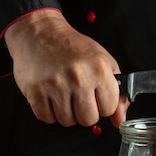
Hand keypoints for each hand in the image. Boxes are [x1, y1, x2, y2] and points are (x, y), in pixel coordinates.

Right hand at [4, 9, 127, 126]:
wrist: (40, 33)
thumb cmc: (73, 48)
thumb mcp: (103, 63)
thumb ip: (117, 94)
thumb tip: (119, 120)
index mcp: (99, 70)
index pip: (109, 109)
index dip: (103, 105)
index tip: (97, 97)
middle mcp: (78, 78)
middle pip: (88, 119)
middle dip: (85, 112)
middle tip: (79, 97)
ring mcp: (56, 86)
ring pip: (67, 121)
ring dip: (66, 113)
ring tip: (64, 95)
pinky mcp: (36, 92)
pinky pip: (47, 118)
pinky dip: (49, 112)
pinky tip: (51, 97)